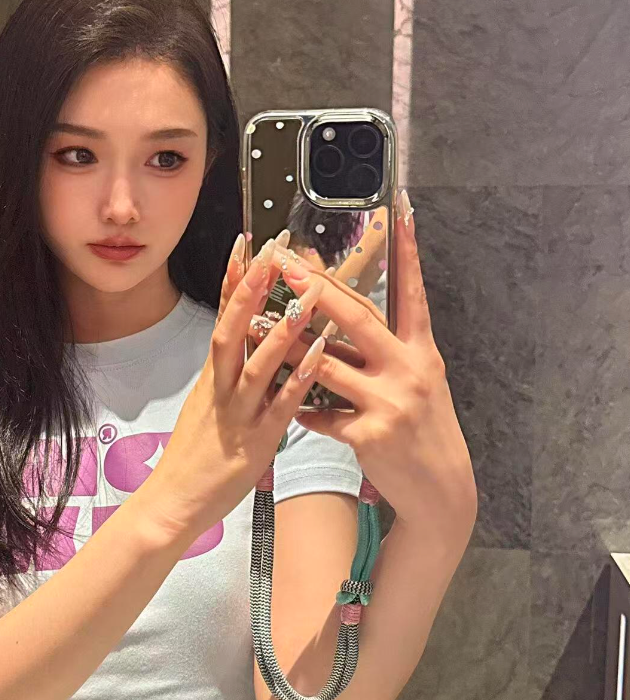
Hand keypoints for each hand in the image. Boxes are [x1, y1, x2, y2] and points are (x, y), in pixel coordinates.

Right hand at [141, 234, 327, 540]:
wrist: (172, 504)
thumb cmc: (195, 458)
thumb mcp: (208, 406)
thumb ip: (228, 377)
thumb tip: (248, 347)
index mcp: (212, 377)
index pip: (222, 316)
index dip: (234, 279)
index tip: (248, 242)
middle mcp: (220, 387)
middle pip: (233, 328)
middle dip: (253, 287)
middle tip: (274, 249)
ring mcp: (236, 413)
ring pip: (257, 363)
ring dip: (283, 327)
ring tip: (308, 295)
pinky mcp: (254, 441)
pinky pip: (280, 406)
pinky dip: (299, 379)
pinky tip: (319, 356)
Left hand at [277, 194, 476, 539]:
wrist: (442, 490)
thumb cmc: (422, 428)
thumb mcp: (416, 380)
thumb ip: (385, 347)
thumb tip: (344, 308)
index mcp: (421, 351)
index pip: (412, 291)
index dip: (408, 250)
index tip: (400, 209)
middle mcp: (409, 370)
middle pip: (357, 319)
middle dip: (318, 291)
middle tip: (284, 266)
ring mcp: (390, 403)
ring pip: (327, 366)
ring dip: (288, 347)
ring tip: (257, 328)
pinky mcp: (370, 435)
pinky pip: (322, 415)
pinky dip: (301, 408)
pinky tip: (282, 403)